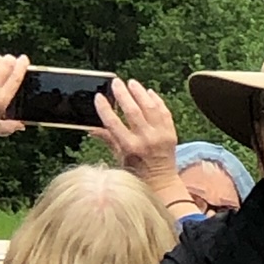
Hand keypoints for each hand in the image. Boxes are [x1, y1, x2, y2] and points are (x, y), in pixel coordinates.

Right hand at [92, 80, 183, 202]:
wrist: (161, 181)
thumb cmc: (137, 171)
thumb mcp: (119, 157)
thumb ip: (108, 139)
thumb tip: (91, 127)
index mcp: (130, 147)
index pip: (113, 123)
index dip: (105, 108)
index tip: (98, 96)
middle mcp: (146, 140)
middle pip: (133, 111)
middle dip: (122, 94)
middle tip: (115, 82)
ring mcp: (161, 135)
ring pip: (150, 107)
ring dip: (140, 92)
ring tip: (131, 83)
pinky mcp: (171, 132)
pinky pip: (164, 111)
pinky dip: (156, 100)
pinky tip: (148, 92)